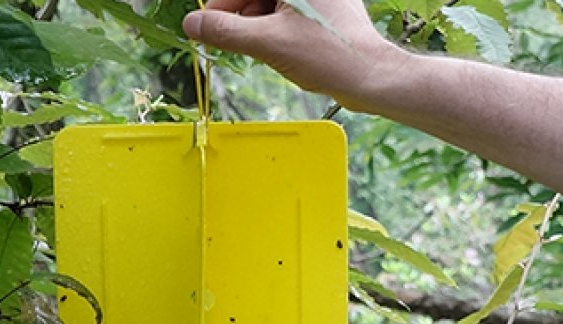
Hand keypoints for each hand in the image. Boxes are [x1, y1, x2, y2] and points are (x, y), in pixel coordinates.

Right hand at [182, 0, 400, 109]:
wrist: (371, 77)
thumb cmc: (327, 56)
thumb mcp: (266, 43)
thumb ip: (225, 30)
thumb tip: (192, 23)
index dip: (222, 3)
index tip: (207, 23)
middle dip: (240, 13)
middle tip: (228, 40)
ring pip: (272, 2)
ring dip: (257, 22)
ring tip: (259, 49)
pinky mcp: (327, 8)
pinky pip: (290, 10)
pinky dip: (276, 26)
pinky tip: (276, 48)